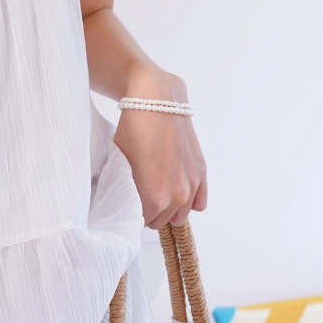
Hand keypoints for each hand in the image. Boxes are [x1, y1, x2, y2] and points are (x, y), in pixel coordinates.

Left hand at [112, 67, 207, 229]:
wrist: (157, 101)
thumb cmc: (132, 130)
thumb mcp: (121, 163)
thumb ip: (128, 191)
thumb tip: (128, 203)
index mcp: (154, 198)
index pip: (143, 221)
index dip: (135, 212)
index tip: (130, 201)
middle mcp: (177, 196)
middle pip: (162, 220)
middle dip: (151, 211)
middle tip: (141, 194)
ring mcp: (192, 185)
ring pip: (180, 214)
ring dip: (170, 208)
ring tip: (158, 190)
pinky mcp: (202, 172)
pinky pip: (199, 202)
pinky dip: (190, 201)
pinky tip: (178, 190)